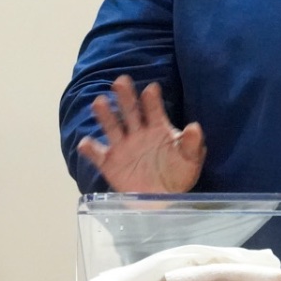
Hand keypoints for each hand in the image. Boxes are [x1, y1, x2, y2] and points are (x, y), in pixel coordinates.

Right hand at [76, 75, 204, 192]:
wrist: (162, 199)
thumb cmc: (178, 173)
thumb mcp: (190, 160)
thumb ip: (192, 144)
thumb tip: (194, 127)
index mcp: (158, 128)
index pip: (154, 110)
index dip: (152, 100)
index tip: (151, 89)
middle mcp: (137, 132)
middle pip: (130, 112)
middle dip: (126, 97)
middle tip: (121, 81)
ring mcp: (122, 147)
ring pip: (112, 127)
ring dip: (105, 115)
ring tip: (99, 102)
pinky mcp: (110, 163)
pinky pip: (97, 155)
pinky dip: (90, 149)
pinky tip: (86, 143)